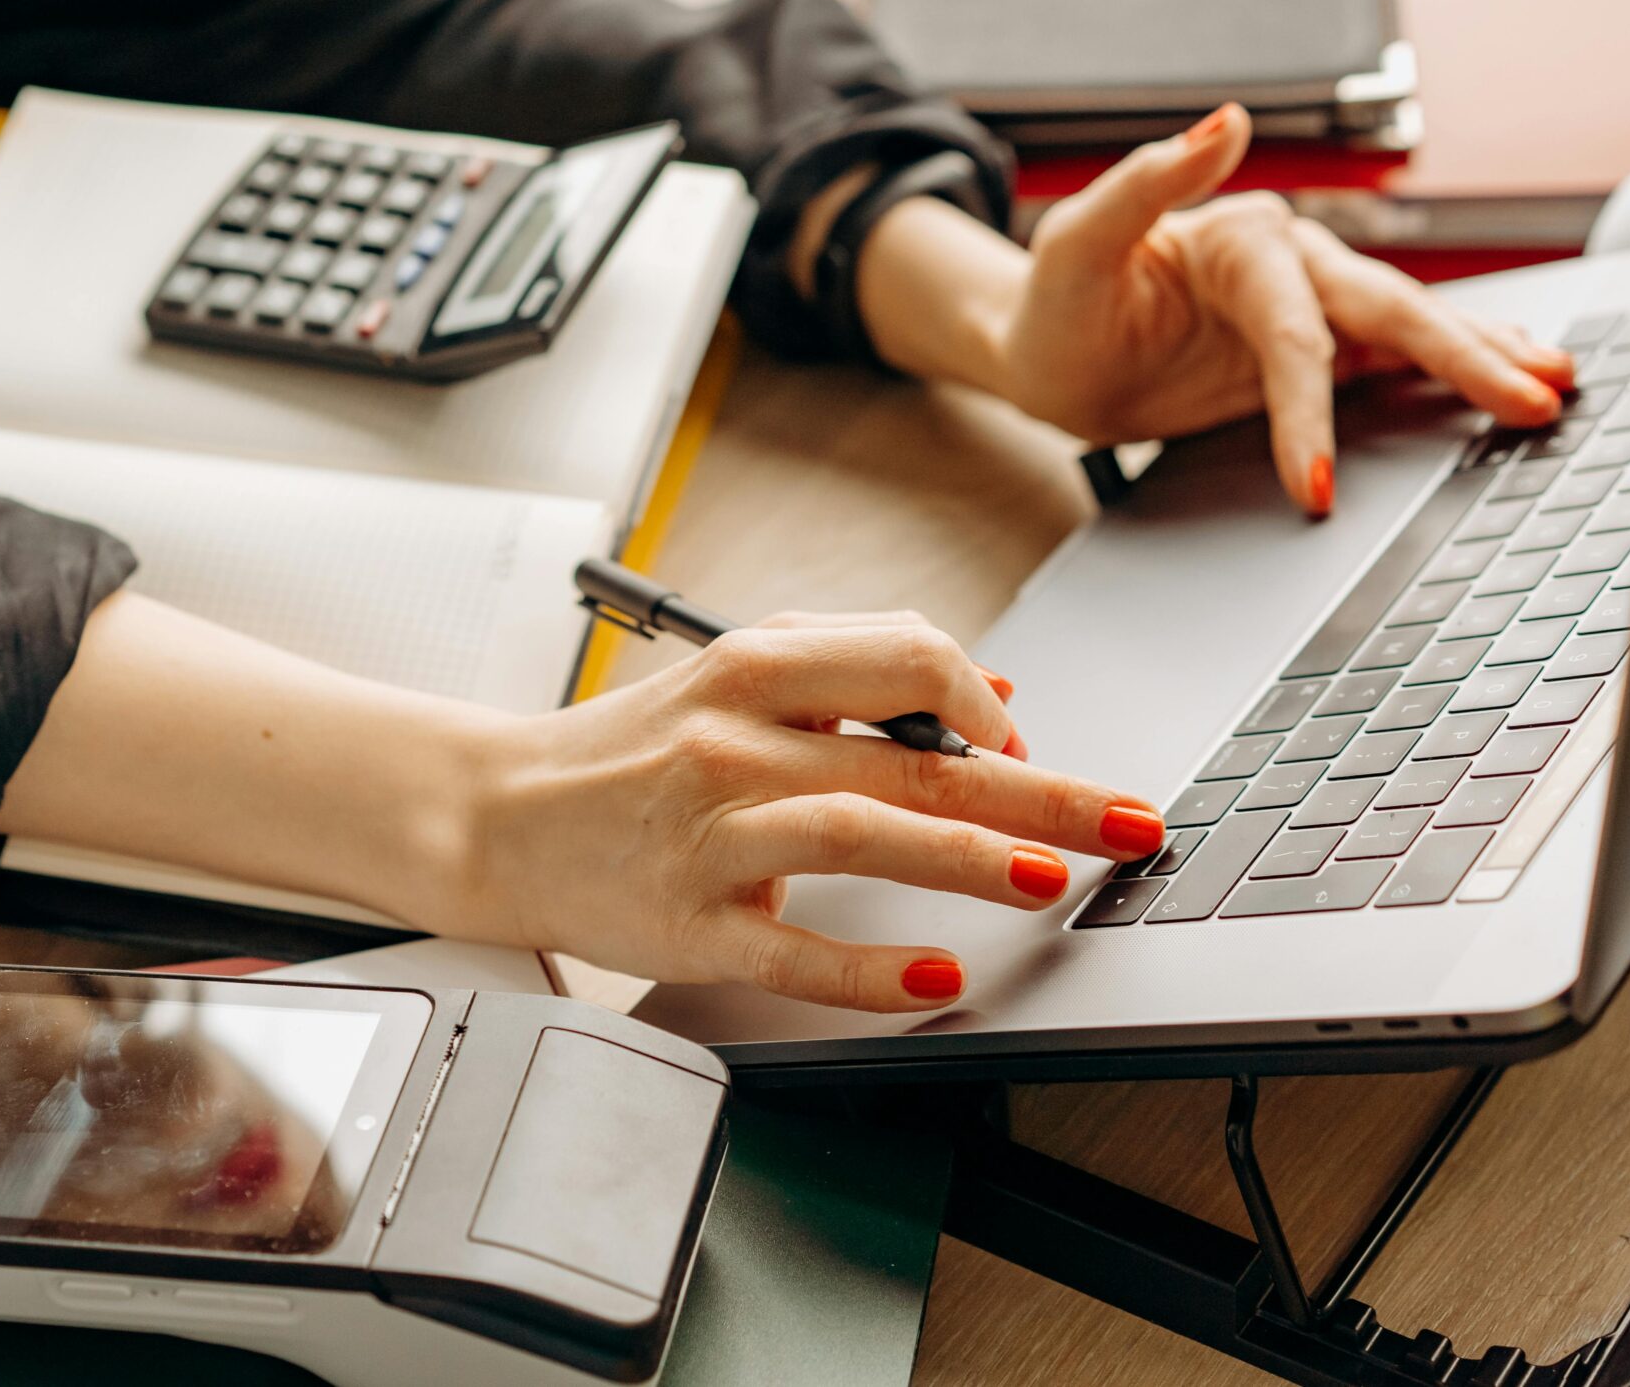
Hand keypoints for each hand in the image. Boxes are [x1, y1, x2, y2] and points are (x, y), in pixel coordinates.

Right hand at [449, 613, 1164, 1011]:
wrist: (499, 814)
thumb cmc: (628, 748)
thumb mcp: (733, 676)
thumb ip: (854, 667)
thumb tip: (994, 689)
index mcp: (751, 669)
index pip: (904, 655)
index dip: (985, 699)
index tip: (1024, 742)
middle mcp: (733, 744)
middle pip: (911, 757)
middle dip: (1039, 789)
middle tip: (1130, 821)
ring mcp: (711, 835)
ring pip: (856, 833)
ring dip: (965, 858)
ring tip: (1049, 879)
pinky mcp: (690, 923)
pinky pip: (789, 949)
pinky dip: (868, 968)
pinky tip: (936, 974)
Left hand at [847, 105, 1578, 512]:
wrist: (1050, 351)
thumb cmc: (1058, 298)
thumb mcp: (1078, 240)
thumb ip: (1148, 181)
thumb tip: (1223, 120)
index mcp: (1245, 238)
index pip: (1293, 334)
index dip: (1306, 408)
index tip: (1313, 478)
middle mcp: (1292, 265)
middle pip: (1389, 315)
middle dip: (1464, 361)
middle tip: (1531, 402)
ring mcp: (1310, 308)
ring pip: (1413, 331)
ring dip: (1485, 356)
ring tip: (1554, 386)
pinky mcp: (1315, 352)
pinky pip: (1396, 361)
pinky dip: (1459, 369)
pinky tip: (1513, 381)